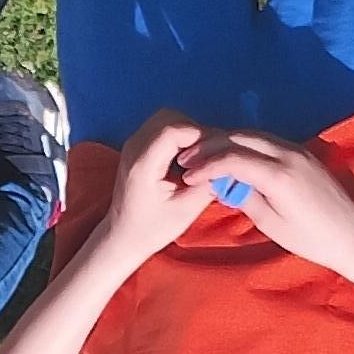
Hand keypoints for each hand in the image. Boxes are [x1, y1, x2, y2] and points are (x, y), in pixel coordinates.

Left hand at [96, 114, 219, 266]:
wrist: (123, 236)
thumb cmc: (152, 229)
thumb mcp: (186, 211)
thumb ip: (209, 184)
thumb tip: (231, 165)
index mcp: (143, 164)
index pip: (175, 130)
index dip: (200, 136)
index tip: (215, 154)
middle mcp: (134, 147)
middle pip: (171, 118)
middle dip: (195, 131)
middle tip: (209, 155)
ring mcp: (133, 144)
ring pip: (166, 118)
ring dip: (187, 132)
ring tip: (199, 157)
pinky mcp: (137, 146)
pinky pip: (161, 127)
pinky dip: (179, 136)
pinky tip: (188, 158)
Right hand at [186, 129, 353, 279]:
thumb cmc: (312, 239)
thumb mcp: (271, 224)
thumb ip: (245, 198)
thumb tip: (222, 183)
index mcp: (279, 175)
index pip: (232, 157)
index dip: (206, 165)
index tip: (187, 176)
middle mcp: (288, 154)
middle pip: (241, 137)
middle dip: (211, 146)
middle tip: (188, 159)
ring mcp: (298, 150)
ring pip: (254, 135)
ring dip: (227, 143)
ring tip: (205, 157)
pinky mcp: (304, 153)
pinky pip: (267, 141)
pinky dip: (245, 145)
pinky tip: (233, 157)